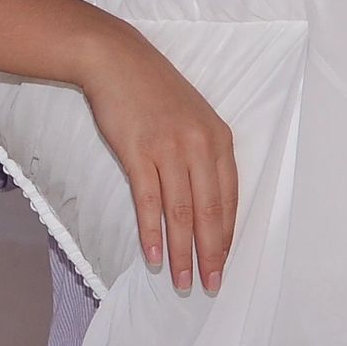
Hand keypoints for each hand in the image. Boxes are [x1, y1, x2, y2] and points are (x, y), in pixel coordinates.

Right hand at [74, 27, 237, 293]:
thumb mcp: (192, 118)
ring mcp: (170, 149)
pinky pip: (149, 201)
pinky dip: (153, 233)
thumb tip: (206, 203)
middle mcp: (200, 145)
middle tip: (211, 286)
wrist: (116, 60)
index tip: (224, 263)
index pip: (230, 199)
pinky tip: (155, 256)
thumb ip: (203, 155)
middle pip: (211, 211)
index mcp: (219, 139)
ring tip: (182, 281)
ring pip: (182, 212)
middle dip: (212, 254)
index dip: (227, 236)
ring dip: (183, 252)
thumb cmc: (154, 92)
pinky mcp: (139, 152)